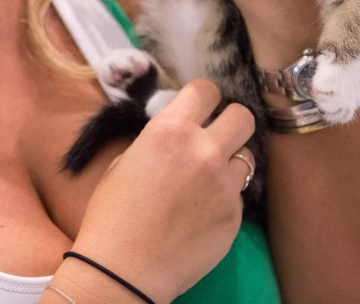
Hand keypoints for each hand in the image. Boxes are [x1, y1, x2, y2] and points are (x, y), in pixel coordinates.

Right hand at [69, 80, 254, 302]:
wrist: (123, 269)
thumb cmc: (112, 214)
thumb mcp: (125, 162)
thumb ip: (158, 141)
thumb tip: (177, 135)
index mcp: (171, 130)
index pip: (206, 90)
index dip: (203, 96)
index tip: (199, 106)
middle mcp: (204, 151)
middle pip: (243, 116)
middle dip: (230, 121)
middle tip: (216, 135)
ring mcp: (225, 185)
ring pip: (247, 157)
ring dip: (230, 161)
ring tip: (206, 179)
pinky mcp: (235, 216)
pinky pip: (237, 194)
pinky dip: (224, 197)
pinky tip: (200, 212)